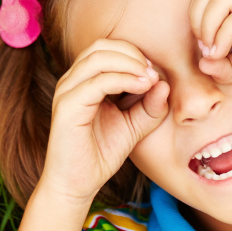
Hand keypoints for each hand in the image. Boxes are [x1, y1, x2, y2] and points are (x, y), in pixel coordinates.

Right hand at [39, 39, 169, 205]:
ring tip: (150, 79)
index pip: (107, 48)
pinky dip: (123, 79)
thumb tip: (164, 83)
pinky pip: (97, 82)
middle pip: (102, 46)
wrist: (77, 184)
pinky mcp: (68, 106)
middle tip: (153, 73)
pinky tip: (142, 87)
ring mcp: (67, 91)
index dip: (134, 54)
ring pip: (98, 57)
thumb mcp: (134, 126)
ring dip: (130, 63)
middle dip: (132, 54)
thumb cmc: (101, 153)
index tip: (155, 73)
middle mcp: (72, 81)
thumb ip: (150, 106)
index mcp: (84, 80)